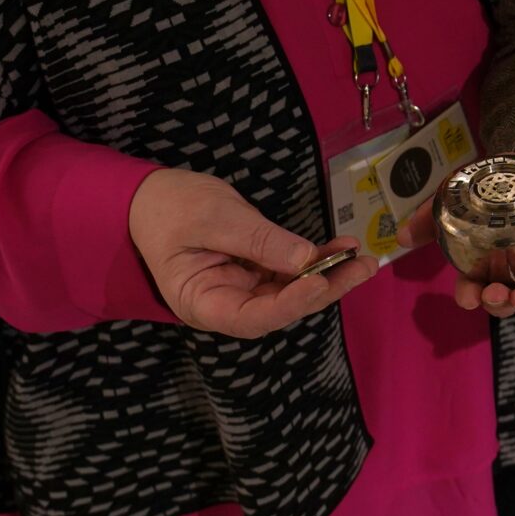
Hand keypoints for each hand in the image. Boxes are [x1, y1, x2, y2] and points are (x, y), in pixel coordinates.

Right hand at [129, 167, 373, 337]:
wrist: (153, 197)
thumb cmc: (171, 208)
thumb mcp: (213, 217)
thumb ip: (257, 240)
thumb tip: (306, 259)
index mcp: (202, 304)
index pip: (251, 318)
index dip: (289, 304)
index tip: (319, 281)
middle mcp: (227, 305)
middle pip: (281, 308)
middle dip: (323, 289)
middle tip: (362, 269)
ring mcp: (243, 289)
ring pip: (292, 291)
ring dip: (328, 275)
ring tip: (361, 258)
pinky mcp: (255, 271)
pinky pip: (290, 270)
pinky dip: (315, 259)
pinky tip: (341, 247)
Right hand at [396, 146, 514, 318]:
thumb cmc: (501, 186)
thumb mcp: (462, 198)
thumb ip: (432, 216)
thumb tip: (401, 237)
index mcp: (486, 261)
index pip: (475, 287)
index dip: (470, 297)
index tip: (466, 298)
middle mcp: (514, 267)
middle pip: (504, 299)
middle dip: (497, 304)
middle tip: (491, 295)